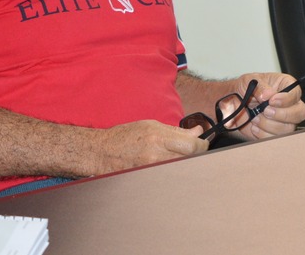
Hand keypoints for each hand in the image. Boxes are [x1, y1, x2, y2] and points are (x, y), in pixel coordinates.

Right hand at [95, 120, 209, 174]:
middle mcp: (155, 155)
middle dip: (198, 154)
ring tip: (181, 158)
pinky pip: (168, 177)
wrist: (101, 152)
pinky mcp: (147, 179)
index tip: (203, 143)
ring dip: (186, 163)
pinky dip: (173, 171)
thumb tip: (197, 131)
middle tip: (197, 151)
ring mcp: (151, 169)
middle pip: (189, 158)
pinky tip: (170, 167)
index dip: (202, 145)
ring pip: (180, 168)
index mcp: (157, 137)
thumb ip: (176, 131)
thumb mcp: (151, 126)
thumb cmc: (124, 136)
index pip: (191, 145)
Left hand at [233, 73, 304, 139]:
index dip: (286, 99)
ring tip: (254, 117)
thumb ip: (260, 86)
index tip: (272, 100)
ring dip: (268, 125)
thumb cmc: (245, 88)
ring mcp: (284, 120)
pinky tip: (254, 126)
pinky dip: (263, 134)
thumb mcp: (249, 80)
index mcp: (286, 86)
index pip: (296, 93)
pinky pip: (276, 139)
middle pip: (300, 113)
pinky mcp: (275, 133)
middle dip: (282, 114)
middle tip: (265, 111)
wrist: (233, 103)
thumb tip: (268, 94)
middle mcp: (289, 104)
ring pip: (288, 128)